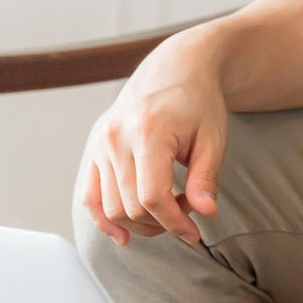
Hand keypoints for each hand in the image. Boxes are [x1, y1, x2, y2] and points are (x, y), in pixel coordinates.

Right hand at [78, 35, 227, 246]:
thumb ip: (207, 176)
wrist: (175, 68)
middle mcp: (115, 138)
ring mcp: (100, 143)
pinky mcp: (94, 148)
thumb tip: (207, 213)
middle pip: (130, 207)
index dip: (174, 223)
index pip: (152, 197)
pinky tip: (123, 235)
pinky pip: (88, 196)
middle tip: (188, 208)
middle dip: (162, 222)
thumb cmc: (198, 101)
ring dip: (140, 222)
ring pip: (109, 208)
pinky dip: (103, 220)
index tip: (194, 233)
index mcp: (147, 132)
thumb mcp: (213, 137)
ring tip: (168, 207)